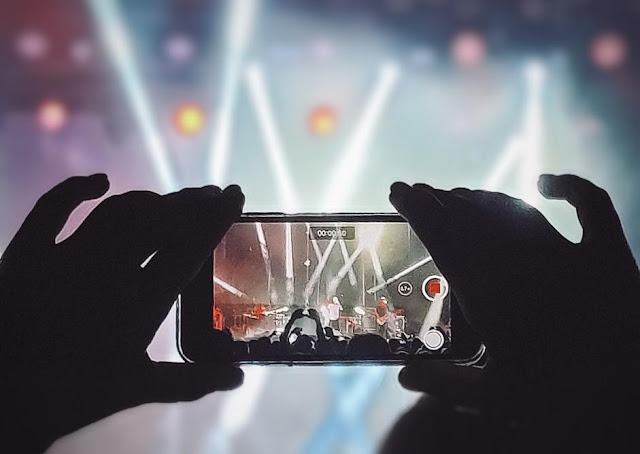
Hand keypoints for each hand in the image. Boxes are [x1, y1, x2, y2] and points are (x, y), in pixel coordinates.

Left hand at [0, 175, 244, 451]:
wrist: (4, 399)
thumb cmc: (72, 393)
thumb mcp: (136, 388)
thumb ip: (192, 380)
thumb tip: (238, 376)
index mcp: (140, 302)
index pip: (189, 248)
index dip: (216, 218)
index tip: (235, 195)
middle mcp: (108, 269)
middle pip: (161, 221)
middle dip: (192, 203)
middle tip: (212, 195)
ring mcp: (66, 256)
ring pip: (121, 211)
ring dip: (152, 199)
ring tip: (174, 199)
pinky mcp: (27, 250)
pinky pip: (54, 207)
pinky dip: (77, 189)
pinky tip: (100, 182)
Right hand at [389, 175, 639, 404]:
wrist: (632, 395)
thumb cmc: (564, 397)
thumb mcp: (498, 397)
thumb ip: (447, 383)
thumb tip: (403, 378)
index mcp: (491, 292)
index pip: (444, 236)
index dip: (417, 209)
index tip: (398, 191)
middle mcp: (524, 262)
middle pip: (471, 216)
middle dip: (439, 199)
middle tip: (417, 190)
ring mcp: (569, 253)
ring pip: (514, 209)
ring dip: (480, 197)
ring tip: (455, 194)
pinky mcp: (609, 253)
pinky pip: (590, 206)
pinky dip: (569, 188)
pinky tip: (546, 182)